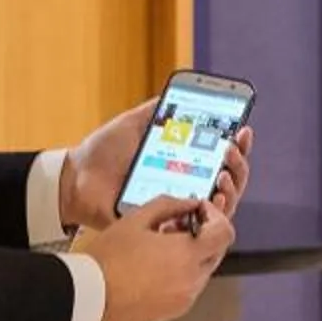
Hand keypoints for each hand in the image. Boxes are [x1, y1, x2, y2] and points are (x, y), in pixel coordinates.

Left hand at [61, 104, 256, 230]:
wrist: (78, 180)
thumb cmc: (103, 154)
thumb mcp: (132, 124)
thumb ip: (155, 110)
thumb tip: (180, 92)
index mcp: (183, 163)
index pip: (220, 156)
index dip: (238, 145)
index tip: (243, 130)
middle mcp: (187, 186)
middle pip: (230, 180)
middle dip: (238, 163)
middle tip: (232, 148)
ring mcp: (180, 209)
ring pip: (222, 205)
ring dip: (233, 187)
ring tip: (224, 173)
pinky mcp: (169, 228)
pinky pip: (200, 227)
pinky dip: (214, 213)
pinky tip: (213, 197)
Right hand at [85, 197, 234, 320]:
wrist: (87, 298)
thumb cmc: (108, 259)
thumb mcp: (136, 219)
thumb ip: (168, 205)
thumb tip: (189, 203)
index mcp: (187, 256)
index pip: (225, 233)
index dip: (216, 216)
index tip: (199, 209)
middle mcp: (192, 281)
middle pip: (216, 252)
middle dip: (204, 235)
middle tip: (178, 224)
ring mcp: (184, 300)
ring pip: (202, 271)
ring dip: (191, 256)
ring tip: (161, 246)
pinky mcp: (172, 313)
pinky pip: (187, 288)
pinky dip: (181, 274)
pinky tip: (154, 266)